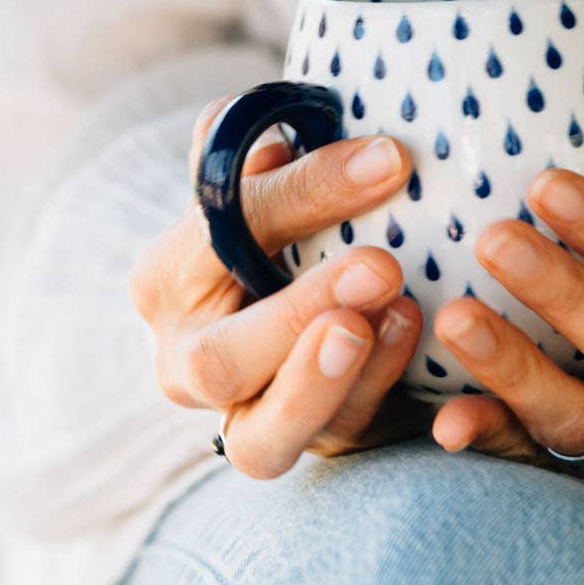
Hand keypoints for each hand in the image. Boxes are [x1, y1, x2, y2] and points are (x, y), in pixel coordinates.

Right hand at [129, 98, 432, 477]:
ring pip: (261, 438)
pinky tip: (415, 335)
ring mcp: (241, 418)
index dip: (300, 196)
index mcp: (168, 276)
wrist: (302, 293)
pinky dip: (376, 390)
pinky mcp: (305, 445)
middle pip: (220, 361)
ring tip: (395, 314)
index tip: (389, 161)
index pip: (218, 234)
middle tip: (380, 266)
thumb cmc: (283, 223)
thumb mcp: (267, 178)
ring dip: (329, 381)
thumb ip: (262, 156)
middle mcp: (187, 361)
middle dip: (299, 314)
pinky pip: (331, 439)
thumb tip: (272, 139)